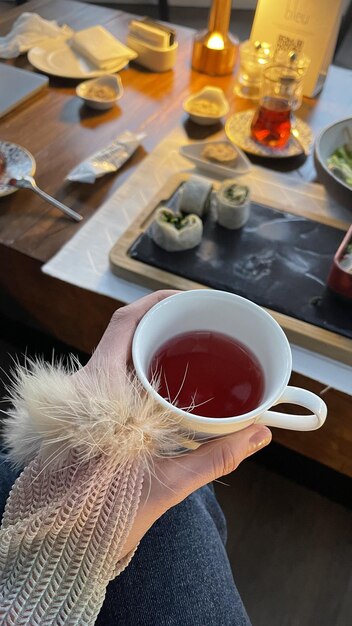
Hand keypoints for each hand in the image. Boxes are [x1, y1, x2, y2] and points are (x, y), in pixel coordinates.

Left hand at [83, 290, 271, 556]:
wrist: (69, 540)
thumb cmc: (109, 512)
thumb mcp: (167, 483)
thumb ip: (216, 457)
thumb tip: (260, 433)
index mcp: (100, 392)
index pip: (123, 325)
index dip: (155, 303)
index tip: (188, 300)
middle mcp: (87, 386)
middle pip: (125, 333)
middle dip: (162, 322)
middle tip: (200, 325)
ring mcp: (86, 398)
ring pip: (120, 353)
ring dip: (153, 345)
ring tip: (191, 347)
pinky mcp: (89, 413)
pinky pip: (117, 373)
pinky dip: (145, 367)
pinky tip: (170, 381)